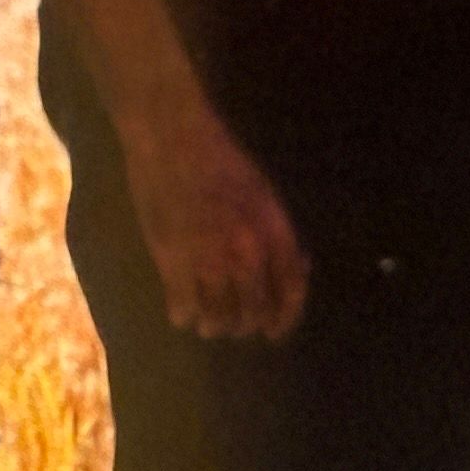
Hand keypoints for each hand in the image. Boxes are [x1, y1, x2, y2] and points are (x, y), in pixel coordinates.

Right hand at [123, 114, 310, 339]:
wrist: (172, 138)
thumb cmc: (219, 159)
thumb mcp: (262, 193)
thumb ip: (277, 233)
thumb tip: (297, 267)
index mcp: (274, 231)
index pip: (291, 290)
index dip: (285, 318)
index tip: (274, 332)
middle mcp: (247, 252)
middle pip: (253, 313)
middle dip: (244, 325)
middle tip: (233, 325)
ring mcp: (209, 259)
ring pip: (217, 319)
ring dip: (213, 325)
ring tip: (207, 322)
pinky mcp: (173, 261)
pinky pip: (183, 309)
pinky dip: (183, 315)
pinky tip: (180, 310)